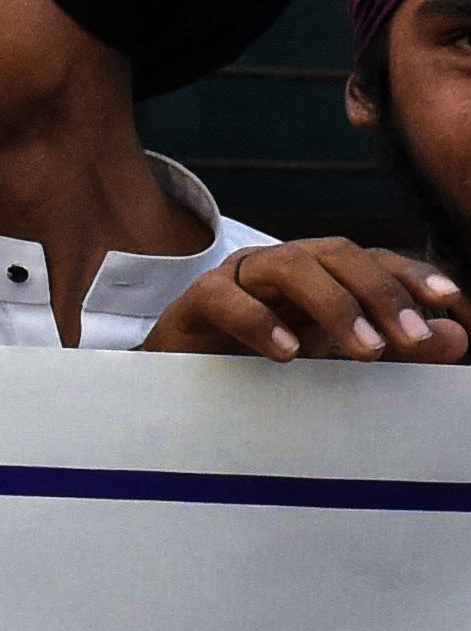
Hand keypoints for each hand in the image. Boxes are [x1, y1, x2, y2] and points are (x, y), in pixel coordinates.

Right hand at [145, 238, 468, 363]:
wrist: (187, 377)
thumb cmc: (267, 360)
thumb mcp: (335, 356)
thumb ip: (394, 346)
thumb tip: (456, 338)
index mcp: (319, 273)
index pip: (372, 260)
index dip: (411, 275)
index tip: (450, 301)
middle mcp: (282, 265)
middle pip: (336, 253)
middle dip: (381, 293)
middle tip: (411, 339)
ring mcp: (238, 277)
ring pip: (289, 265)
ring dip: (334, 304)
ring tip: (365, 349)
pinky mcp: (198, 300)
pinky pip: (228, 297)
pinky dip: (261, 322)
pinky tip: (289, 354)